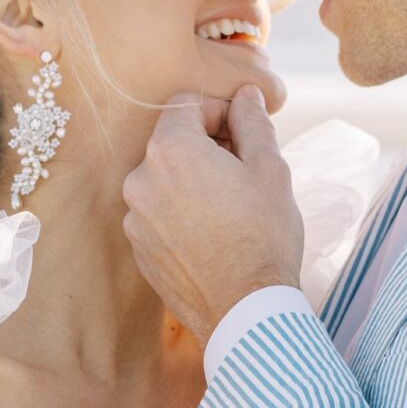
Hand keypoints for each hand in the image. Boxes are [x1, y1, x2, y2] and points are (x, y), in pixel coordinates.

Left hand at [123, 86, 304, 345]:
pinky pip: (160, 214)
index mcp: (170, 150)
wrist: (245, 311)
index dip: (220, 111)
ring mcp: (136, 218)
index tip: (244, 134)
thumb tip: (246, 96)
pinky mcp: (139, 249)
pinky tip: (215, 234)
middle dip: (207, 146)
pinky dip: (182, 213)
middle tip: (244, 171)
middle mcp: (140, 179)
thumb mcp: (270, 169)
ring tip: (231, 208)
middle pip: (173, 142)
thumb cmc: (263, 237)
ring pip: (166, 180)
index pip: (187, 104)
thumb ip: (253, 123)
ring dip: (194, 181)